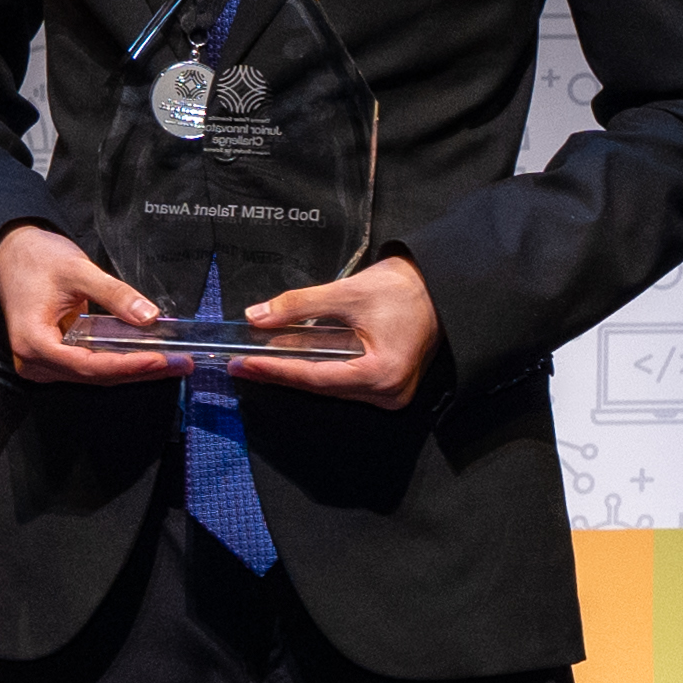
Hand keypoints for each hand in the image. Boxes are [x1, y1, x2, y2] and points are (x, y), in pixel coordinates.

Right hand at [0, 221, 176, 383]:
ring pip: (95, 375)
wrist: (12, 252)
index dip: (128, 365)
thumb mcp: (78, 270)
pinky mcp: (54, 357)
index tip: (160, 360)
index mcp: (33, 342)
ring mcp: (43, 363)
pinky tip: (146, 356)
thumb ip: (114, 294)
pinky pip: (90, 366)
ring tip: (170, 361)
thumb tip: (147, 315)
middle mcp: (35, 361)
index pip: (88, 366)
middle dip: (139, 370)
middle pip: (95, 376)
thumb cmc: (33, 259)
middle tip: (179, 363)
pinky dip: (119, 362)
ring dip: (133, 370)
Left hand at [220, 250, 442, 406]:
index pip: (317, 378)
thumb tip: (258, 317)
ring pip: (330, 387)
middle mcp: (388, 393)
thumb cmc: (404, 289)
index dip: (277, 370)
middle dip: (281, 374)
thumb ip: (299, 305)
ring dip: (296, 373)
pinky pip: (343, 382)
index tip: (245, 364)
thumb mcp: (347, 292)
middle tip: (243, 364)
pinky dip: (317, 370)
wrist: (439, 288)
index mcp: (382, 374)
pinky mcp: (387, 386)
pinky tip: (291, 360)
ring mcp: (389, 394)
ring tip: (260, 361)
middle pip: (321, 387)